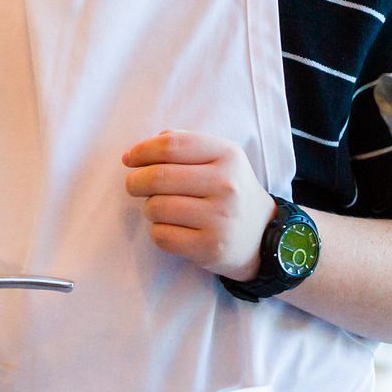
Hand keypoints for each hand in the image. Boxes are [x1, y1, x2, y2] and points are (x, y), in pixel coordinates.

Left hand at [122, 130, 275, 281]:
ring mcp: (221, 217)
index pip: (170, 145)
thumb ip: (181, 144)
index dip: (141, 151)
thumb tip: (134, 153)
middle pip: (157, 177)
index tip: (129, 159)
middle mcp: (227, 185)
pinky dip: (159, 233)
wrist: (262, 236)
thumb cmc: (226, 191)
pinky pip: (161, 236)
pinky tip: (176, 230)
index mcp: (227, 155)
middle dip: (135, 182)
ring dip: (150, 209)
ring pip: (155, 207)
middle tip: (135, 186)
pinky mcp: (211, 247)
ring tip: (165, 210)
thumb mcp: (216, 158)